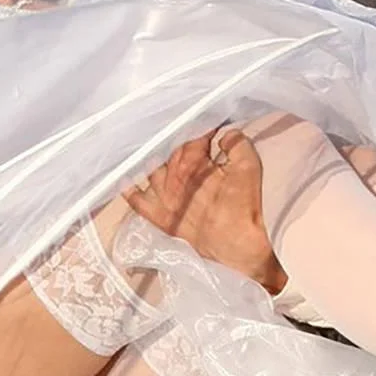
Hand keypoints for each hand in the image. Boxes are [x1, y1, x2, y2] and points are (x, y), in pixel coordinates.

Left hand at [124, 129, 286, 294]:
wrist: (239, 249)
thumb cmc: (246, 210)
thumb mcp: (249, 168)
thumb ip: (236, 144)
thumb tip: (225, 133)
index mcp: (194, 164)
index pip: (192, 138)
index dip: (201, 129)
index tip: (209, 125)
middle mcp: (172, 179)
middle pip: (171, 152)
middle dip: (182, 142)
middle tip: (191, 137)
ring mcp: (162, 198)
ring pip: (151, 169)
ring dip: (155, 158)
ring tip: (160, 149)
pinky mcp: (158, 217)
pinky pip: (135, 200)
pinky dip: (129, 187)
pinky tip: (126, 177)